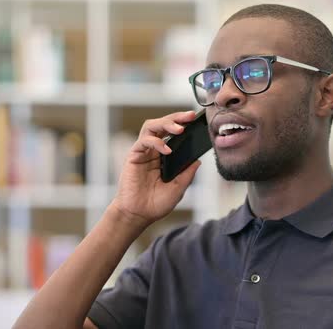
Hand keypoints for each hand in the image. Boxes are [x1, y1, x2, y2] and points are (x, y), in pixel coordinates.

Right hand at [111, 111, 201, 226]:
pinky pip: (144, 141)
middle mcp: (153, 151)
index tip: (197, 121)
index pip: (173, 134)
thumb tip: (198, 160)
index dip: (183, 125)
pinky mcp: (134, 156)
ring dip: (166, 124)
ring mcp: (143, 152)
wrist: (138, 215)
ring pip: (151, 127)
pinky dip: (156, 142)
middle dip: (176, 118)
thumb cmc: (156, 204)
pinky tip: (167, 150)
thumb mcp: (178, 188)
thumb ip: (187, 173)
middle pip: (163, 125)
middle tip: (189, 116)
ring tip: (179, 128)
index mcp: (164, 156)